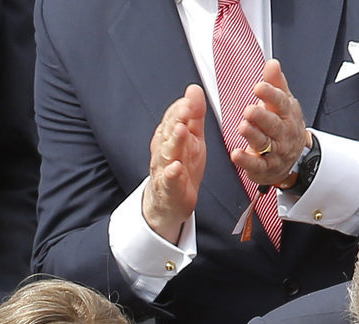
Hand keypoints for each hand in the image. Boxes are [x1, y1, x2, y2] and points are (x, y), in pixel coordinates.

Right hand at [143, 84, 206, 243]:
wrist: (171, 201)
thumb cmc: (184, 165)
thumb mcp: (193, 138)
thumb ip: (194, 115)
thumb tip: (194, 88)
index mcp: (170, 134)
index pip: (173, 117)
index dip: (181, 109)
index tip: (190, 101)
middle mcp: (164, 149)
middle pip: (169, 131)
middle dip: (177, 120)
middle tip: (186, 110)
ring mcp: (164, 168)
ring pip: (167, 153)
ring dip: (174, 141)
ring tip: (181, 130)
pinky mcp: (169, 188)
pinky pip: (169, 180)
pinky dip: (172, 174)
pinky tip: (176, 168)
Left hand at [231, 59, 308, 187]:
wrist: (295, 160)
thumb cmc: (285, 127)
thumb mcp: (284, 104)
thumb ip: (276, 84)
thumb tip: (272, 63)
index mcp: (287, 115)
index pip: (281, 103)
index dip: (270, 94)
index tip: (259, 87)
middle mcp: (283, 134)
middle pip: (273, 125)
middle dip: (262, 117)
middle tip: (249, 110)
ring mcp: (275, 152)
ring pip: (265, 143)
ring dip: (253, 135)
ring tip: (243, 127)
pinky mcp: (266, 168)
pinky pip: (257, 165)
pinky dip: (246, 161)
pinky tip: (237, 154)